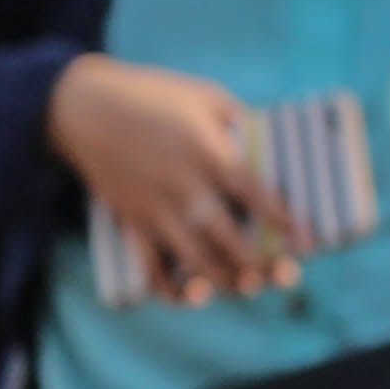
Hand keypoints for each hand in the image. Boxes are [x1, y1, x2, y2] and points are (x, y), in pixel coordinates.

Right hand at [47, 54, 293, 300]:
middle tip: (283, 274)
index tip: (306, 241)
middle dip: (258, 262)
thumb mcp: (204, 94)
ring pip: (193, 258)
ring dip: (224, 280)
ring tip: (246, 286)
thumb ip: (238, 122)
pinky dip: (170, 288)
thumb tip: (266, 146)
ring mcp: (154, 207)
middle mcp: (182, 186)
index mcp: (206, 152)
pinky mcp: (131, 219)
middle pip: (227, 237)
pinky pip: (150, 266)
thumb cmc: (150, 94)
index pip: (254, 194)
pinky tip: (193, 294)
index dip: (282, 220)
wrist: (83, 108)